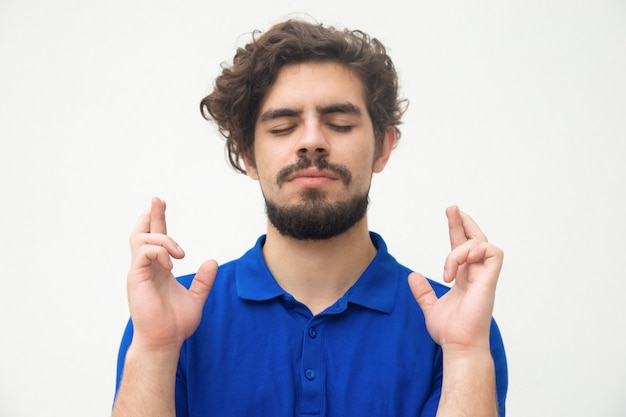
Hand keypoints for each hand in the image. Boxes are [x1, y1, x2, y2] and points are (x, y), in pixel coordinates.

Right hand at [126, 197, 216, 351]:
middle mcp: (146, 268)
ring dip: (163, 238)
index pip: (156, 239)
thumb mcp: (196, 298)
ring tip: (181, 253)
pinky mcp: (136, 278)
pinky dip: (159, 251)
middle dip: (151, 215)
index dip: (158, 221)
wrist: (165, 341)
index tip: (160, 204)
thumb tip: (212, 262)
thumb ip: (203, 281)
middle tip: (157, 199)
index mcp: (158, 269)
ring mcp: (139, 272)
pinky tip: (172, 262)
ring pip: (142, 239)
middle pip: (142, 233)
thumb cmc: (175, 324)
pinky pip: (144, 253)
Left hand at [409, 206, 502, 351]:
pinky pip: (492, 252)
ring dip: (460, 249)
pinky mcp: (490, 280)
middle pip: (475, 238)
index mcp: (465, 277)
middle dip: (463, 221)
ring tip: (448, 270)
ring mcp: (485, 276)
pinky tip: (461, 264)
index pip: (462, 246)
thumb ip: (423, 292)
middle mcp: (477, 273)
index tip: (450, 212)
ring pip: (480, 243)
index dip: (456, 228)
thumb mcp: (431, 307)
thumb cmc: (450, 331)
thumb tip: (413, 277)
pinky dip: (476, 251)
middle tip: (451, 208)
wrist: (458, 345)